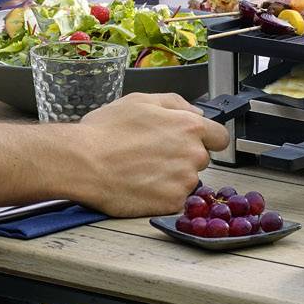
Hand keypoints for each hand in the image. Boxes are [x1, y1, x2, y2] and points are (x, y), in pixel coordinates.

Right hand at [65, 94, 230, 217]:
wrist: (83, 163)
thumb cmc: (105, 132)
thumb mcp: (139, 100)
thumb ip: (174, 103)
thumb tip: (193, 110)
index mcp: (189, 127)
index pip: (219, 137)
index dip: (206, 139)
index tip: (193, 142)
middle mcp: (192, 154)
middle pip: (200, 159)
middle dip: (182, 157)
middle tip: (152, 155)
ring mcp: (184, 181)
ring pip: (186, 180)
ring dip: (171, 177)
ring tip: (141, 169)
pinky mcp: (171, 203)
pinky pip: (173, 199)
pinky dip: (160, 195)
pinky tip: (140, 184)